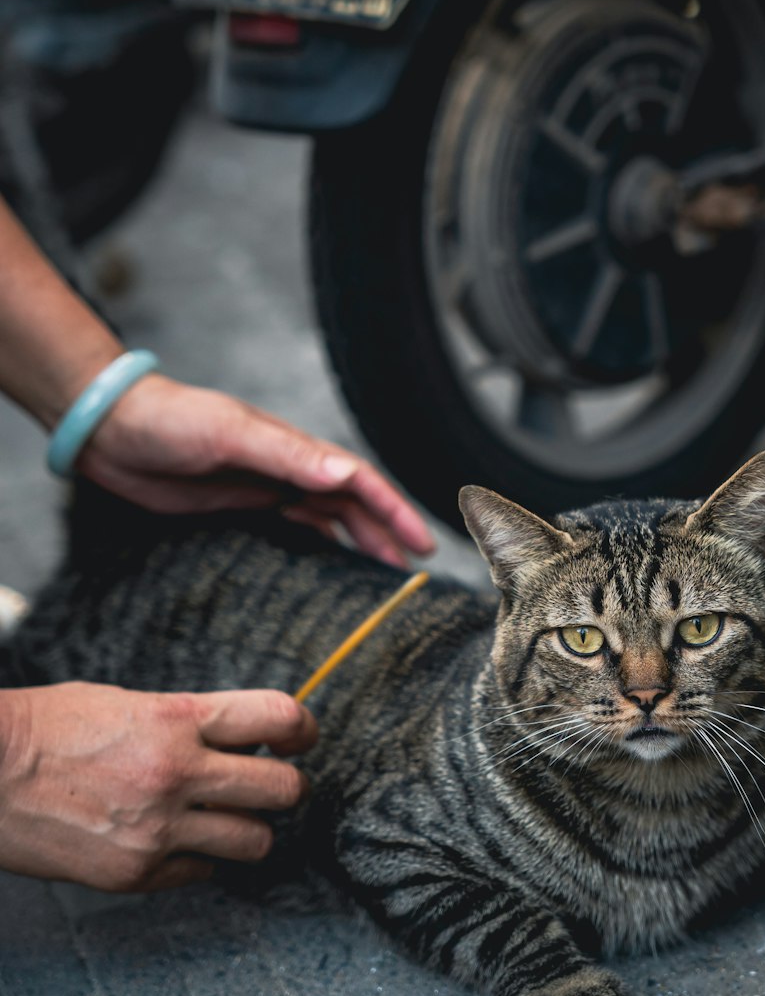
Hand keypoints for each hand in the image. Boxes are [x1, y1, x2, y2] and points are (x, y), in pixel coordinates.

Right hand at [0, 682, 317, 891]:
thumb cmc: (49, 728)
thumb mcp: (127, 704)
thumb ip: (186, 722)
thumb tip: (241, 739)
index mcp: (175, 718)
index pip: (276, 717)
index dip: (302, 728)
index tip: (302, 737)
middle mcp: (176, 773)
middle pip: (284, 789)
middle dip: (288, 787)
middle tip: (274, 785)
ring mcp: (157, 829)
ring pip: (256, 841)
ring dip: (250, 830)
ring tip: (226, 819)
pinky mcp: (135, 873)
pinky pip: (201, 872)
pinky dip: (196, 859)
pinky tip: (171, 841)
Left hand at [78, 374, 434, 567]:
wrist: (111, 429)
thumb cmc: (169, 420)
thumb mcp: (230, 434)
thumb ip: (287, 455)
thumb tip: (345, 475)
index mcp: (292, 449)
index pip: (359, 482)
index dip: (394, 511)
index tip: (422, 544)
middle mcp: (286, 468)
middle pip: (351, 504)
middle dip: (386, 533)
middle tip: (414, 570)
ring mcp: (265, 487)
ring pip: (327, 519)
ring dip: (357, 542)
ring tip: (383, 575)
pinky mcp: (240, 506)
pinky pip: (293, 529)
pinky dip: (318, 546)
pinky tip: (328, 567)